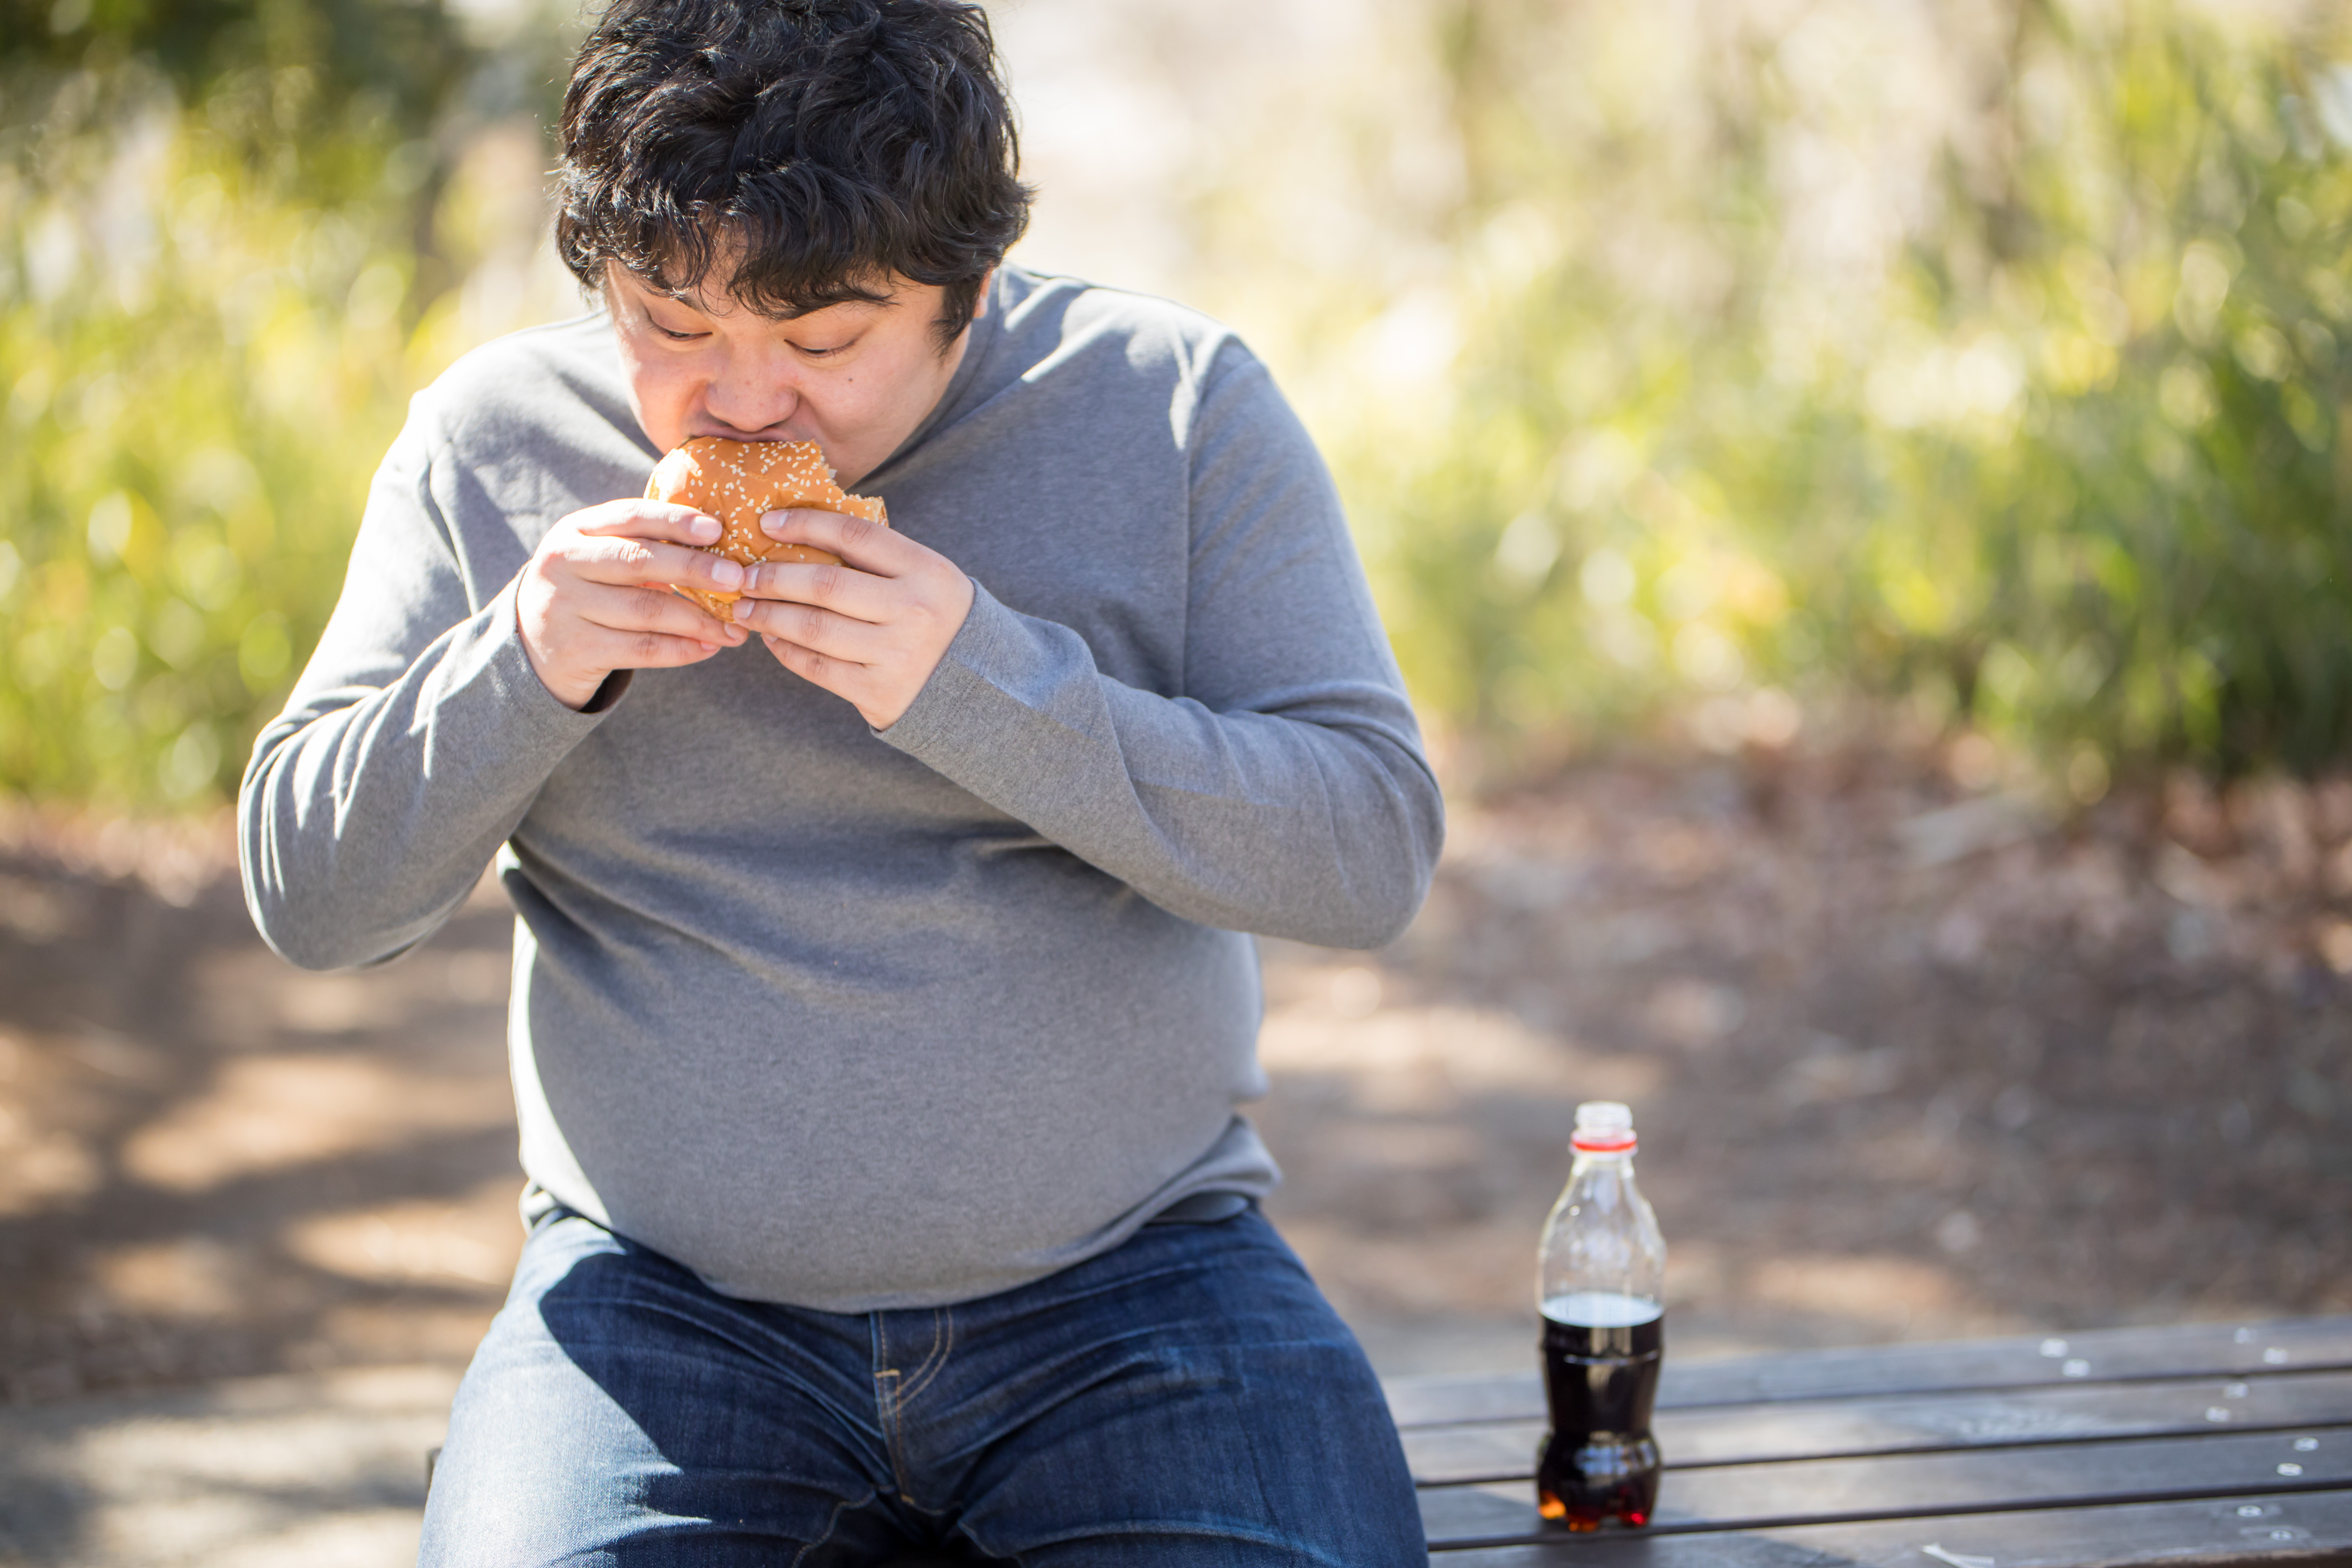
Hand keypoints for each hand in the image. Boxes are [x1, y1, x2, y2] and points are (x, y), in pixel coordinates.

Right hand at [515, 499, 748, 709]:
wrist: (530, 644)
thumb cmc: (587, 590)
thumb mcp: (600, 557)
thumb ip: (644, 546)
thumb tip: (720, 545)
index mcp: (575, 530)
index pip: (630, 516)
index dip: (675, 521)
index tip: (716, 529)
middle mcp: (564, 563)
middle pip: (639, 561)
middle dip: (695, 569)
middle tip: (739, 579)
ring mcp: (565, 607)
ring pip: (646, 610)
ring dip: (699, 619)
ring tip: (735, 625)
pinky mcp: (576, 649)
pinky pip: (642, 649)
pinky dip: (682, 649)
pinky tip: (710, 647)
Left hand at [728, 509, 975, 728]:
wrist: (979, 688)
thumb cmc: (935, 618)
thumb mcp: (925, 576)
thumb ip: (877, 556)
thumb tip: (798, 531)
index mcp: (927, 571)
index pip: (855, 535)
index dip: (806, 524)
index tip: (767, 523)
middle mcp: (914, 611)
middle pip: (825, 584)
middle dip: (774, 577)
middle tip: (744, 575)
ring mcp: (897, 654)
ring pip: (813, 628)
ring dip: (769, 615)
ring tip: (745, 608)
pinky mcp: (879, 692)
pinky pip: (817, 667)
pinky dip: (786, 650)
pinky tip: (772, 638)